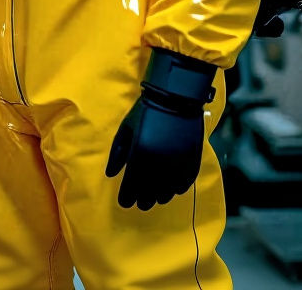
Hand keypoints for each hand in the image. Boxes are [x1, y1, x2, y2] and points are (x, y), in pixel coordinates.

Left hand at [105, 48, 215, 209]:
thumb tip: (110, 174)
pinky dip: (177, 190)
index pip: (132, 185)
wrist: (175, 98)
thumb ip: (117, 154)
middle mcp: (160, 163)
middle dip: (143, 200)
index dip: (127, 196)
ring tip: (154, 199)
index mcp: (140, 154)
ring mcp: (178, 163)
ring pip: (168, 191)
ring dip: (160, 197)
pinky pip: (184, 183)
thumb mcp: (126, 129)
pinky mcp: (192, 161)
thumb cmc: (145, 111)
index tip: (124, 203)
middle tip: (139, 204)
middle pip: (150, 191)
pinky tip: (172, 192)